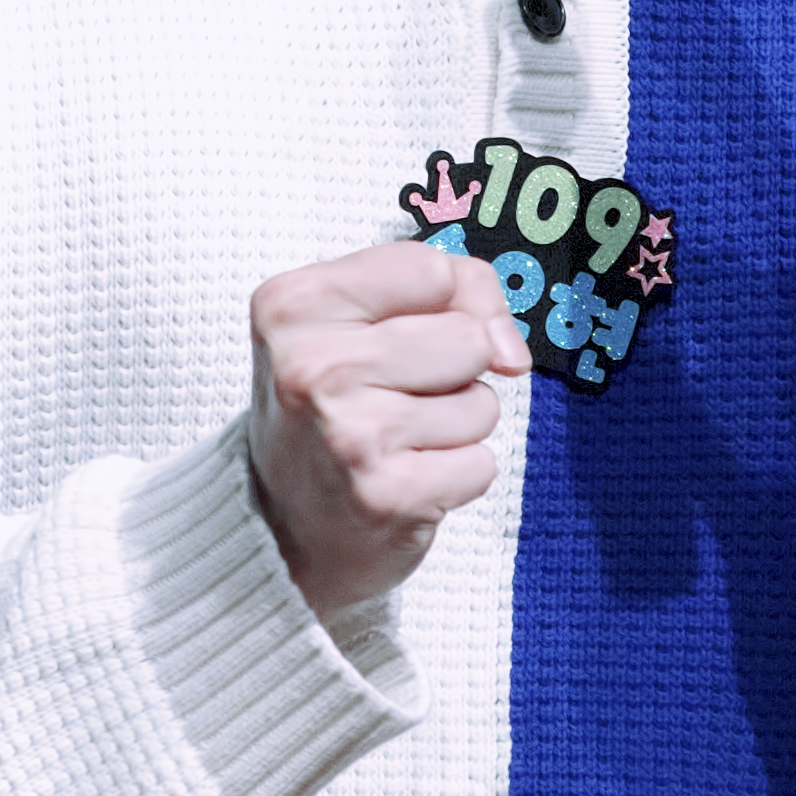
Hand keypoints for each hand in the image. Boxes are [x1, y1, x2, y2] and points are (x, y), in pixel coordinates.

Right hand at [248, 242, 530, 619]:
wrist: (285, 526)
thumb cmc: (334, 404)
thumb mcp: (362, 317)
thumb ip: (455, 289)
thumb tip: (510, 353)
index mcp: (294, 305)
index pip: (431, 269)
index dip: (441, 303)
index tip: (400, 334)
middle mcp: (312, 366)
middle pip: (468, 338)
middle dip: (454, 369)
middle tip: (394, 398)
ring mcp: (349, 434)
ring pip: (482, 403)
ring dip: (457, 425)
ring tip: (399, 440)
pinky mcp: (386, 497)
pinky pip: (482, 465)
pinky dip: (457, 476)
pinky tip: (406, 480)